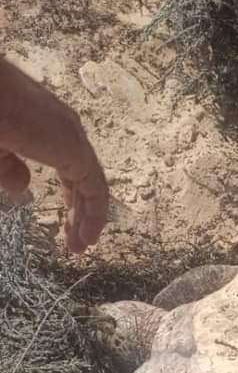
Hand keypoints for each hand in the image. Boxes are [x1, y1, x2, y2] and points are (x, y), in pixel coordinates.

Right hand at [0, 58, 108, 252]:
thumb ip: (8, 168)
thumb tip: (25, 188)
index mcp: (44, 126)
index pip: (70, 166)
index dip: (70, 197)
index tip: (66, 226)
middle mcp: (63, 128)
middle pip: (83, 177)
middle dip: (81, 211)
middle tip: (75, 242)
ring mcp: (70, 135)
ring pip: (91, 184)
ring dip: (88, 217)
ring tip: (82, 246)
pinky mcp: (72, 146)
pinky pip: (94, 187)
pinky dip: (94, 213)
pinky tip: (87, 236)